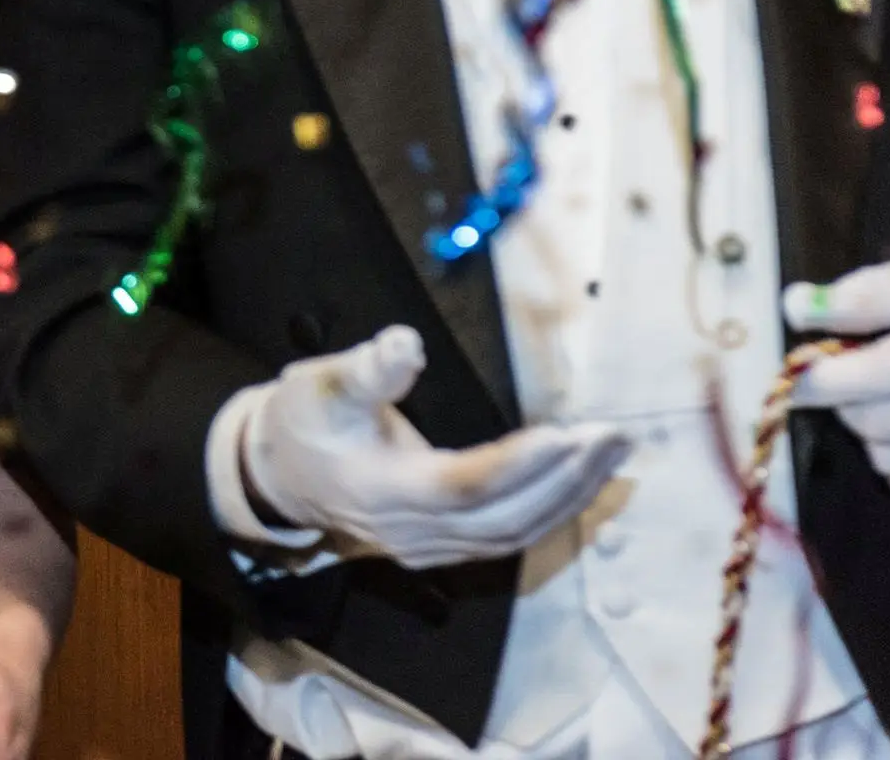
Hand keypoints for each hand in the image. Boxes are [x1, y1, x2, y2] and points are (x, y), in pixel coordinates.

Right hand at [240, 325, 631, 569]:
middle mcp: (411, 530)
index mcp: (381, 490)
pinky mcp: (441, 547)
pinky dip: (550, 512)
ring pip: (512, 534)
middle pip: (503, 518)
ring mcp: (428, 547)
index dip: (518, 465)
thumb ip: (369, 369)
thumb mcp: (322, 383)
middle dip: (565, 480)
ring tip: (612, 454)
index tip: (567, 433)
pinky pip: (506, 538)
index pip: (463, 485)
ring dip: (569, 497)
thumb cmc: (302, 421)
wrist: (276, 476)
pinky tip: (581, 483)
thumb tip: (408, 343)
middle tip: (612, 436)